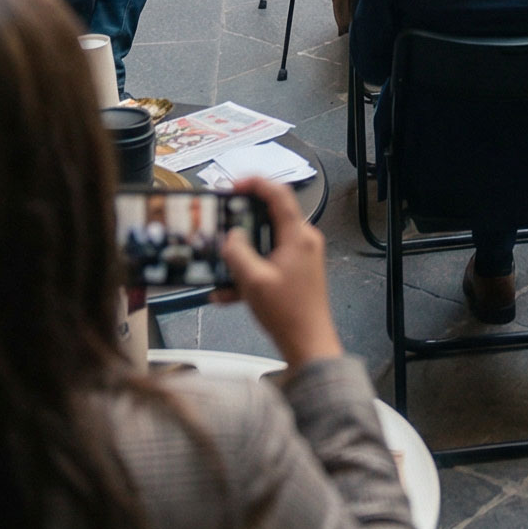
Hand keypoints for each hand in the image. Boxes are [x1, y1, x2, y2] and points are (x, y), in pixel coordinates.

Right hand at [215, 178, 342, 367]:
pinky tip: (226, 293)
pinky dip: (248, 273)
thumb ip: (238, 254)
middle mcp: (303, 241)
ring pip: (265, 243)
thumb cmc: (287, 313)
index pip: (279, 195)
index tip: (233, 186)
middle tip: (220, 223)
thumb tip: (230, 237)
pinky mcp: (295, 272)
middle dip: (241, 222)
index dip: (255, 184)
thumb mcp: (253, 282)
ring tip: (219, 264)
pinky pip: (268, 263)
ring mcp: (301, 257)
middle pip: (269, 218)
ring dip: (241, 255)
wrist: (308, 344)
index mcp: (298, 236)